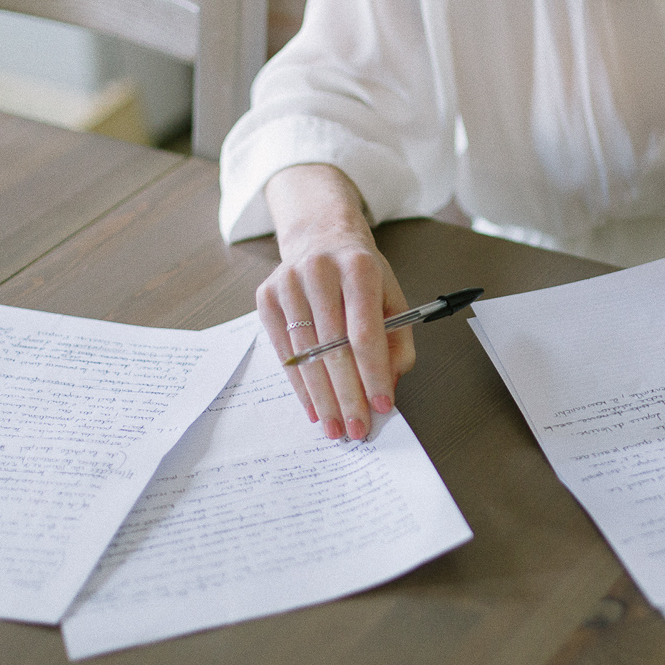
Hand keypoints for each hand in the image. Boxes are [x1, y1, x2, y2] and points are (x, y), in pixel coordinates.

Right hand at [256, 164, 414, 440]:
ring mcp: (287, 283)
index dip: (374, 373)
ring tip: (336, 428)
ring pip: (306, 355)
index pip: (365, 331)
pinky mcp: (266, 297)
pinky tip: (314, 408)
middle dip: (348, 395)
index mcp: (359, 267)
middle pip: (333, 347)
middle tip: (358, 429)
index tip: (382, 406)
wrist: (320, 236)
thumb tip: (387, 385)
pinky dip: (300, 385)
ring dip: (322, 398)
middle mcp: (319, 271)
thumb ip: (398, 340)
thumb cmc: (361, 274)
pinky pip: (283, 352)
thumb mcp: (392, 297)